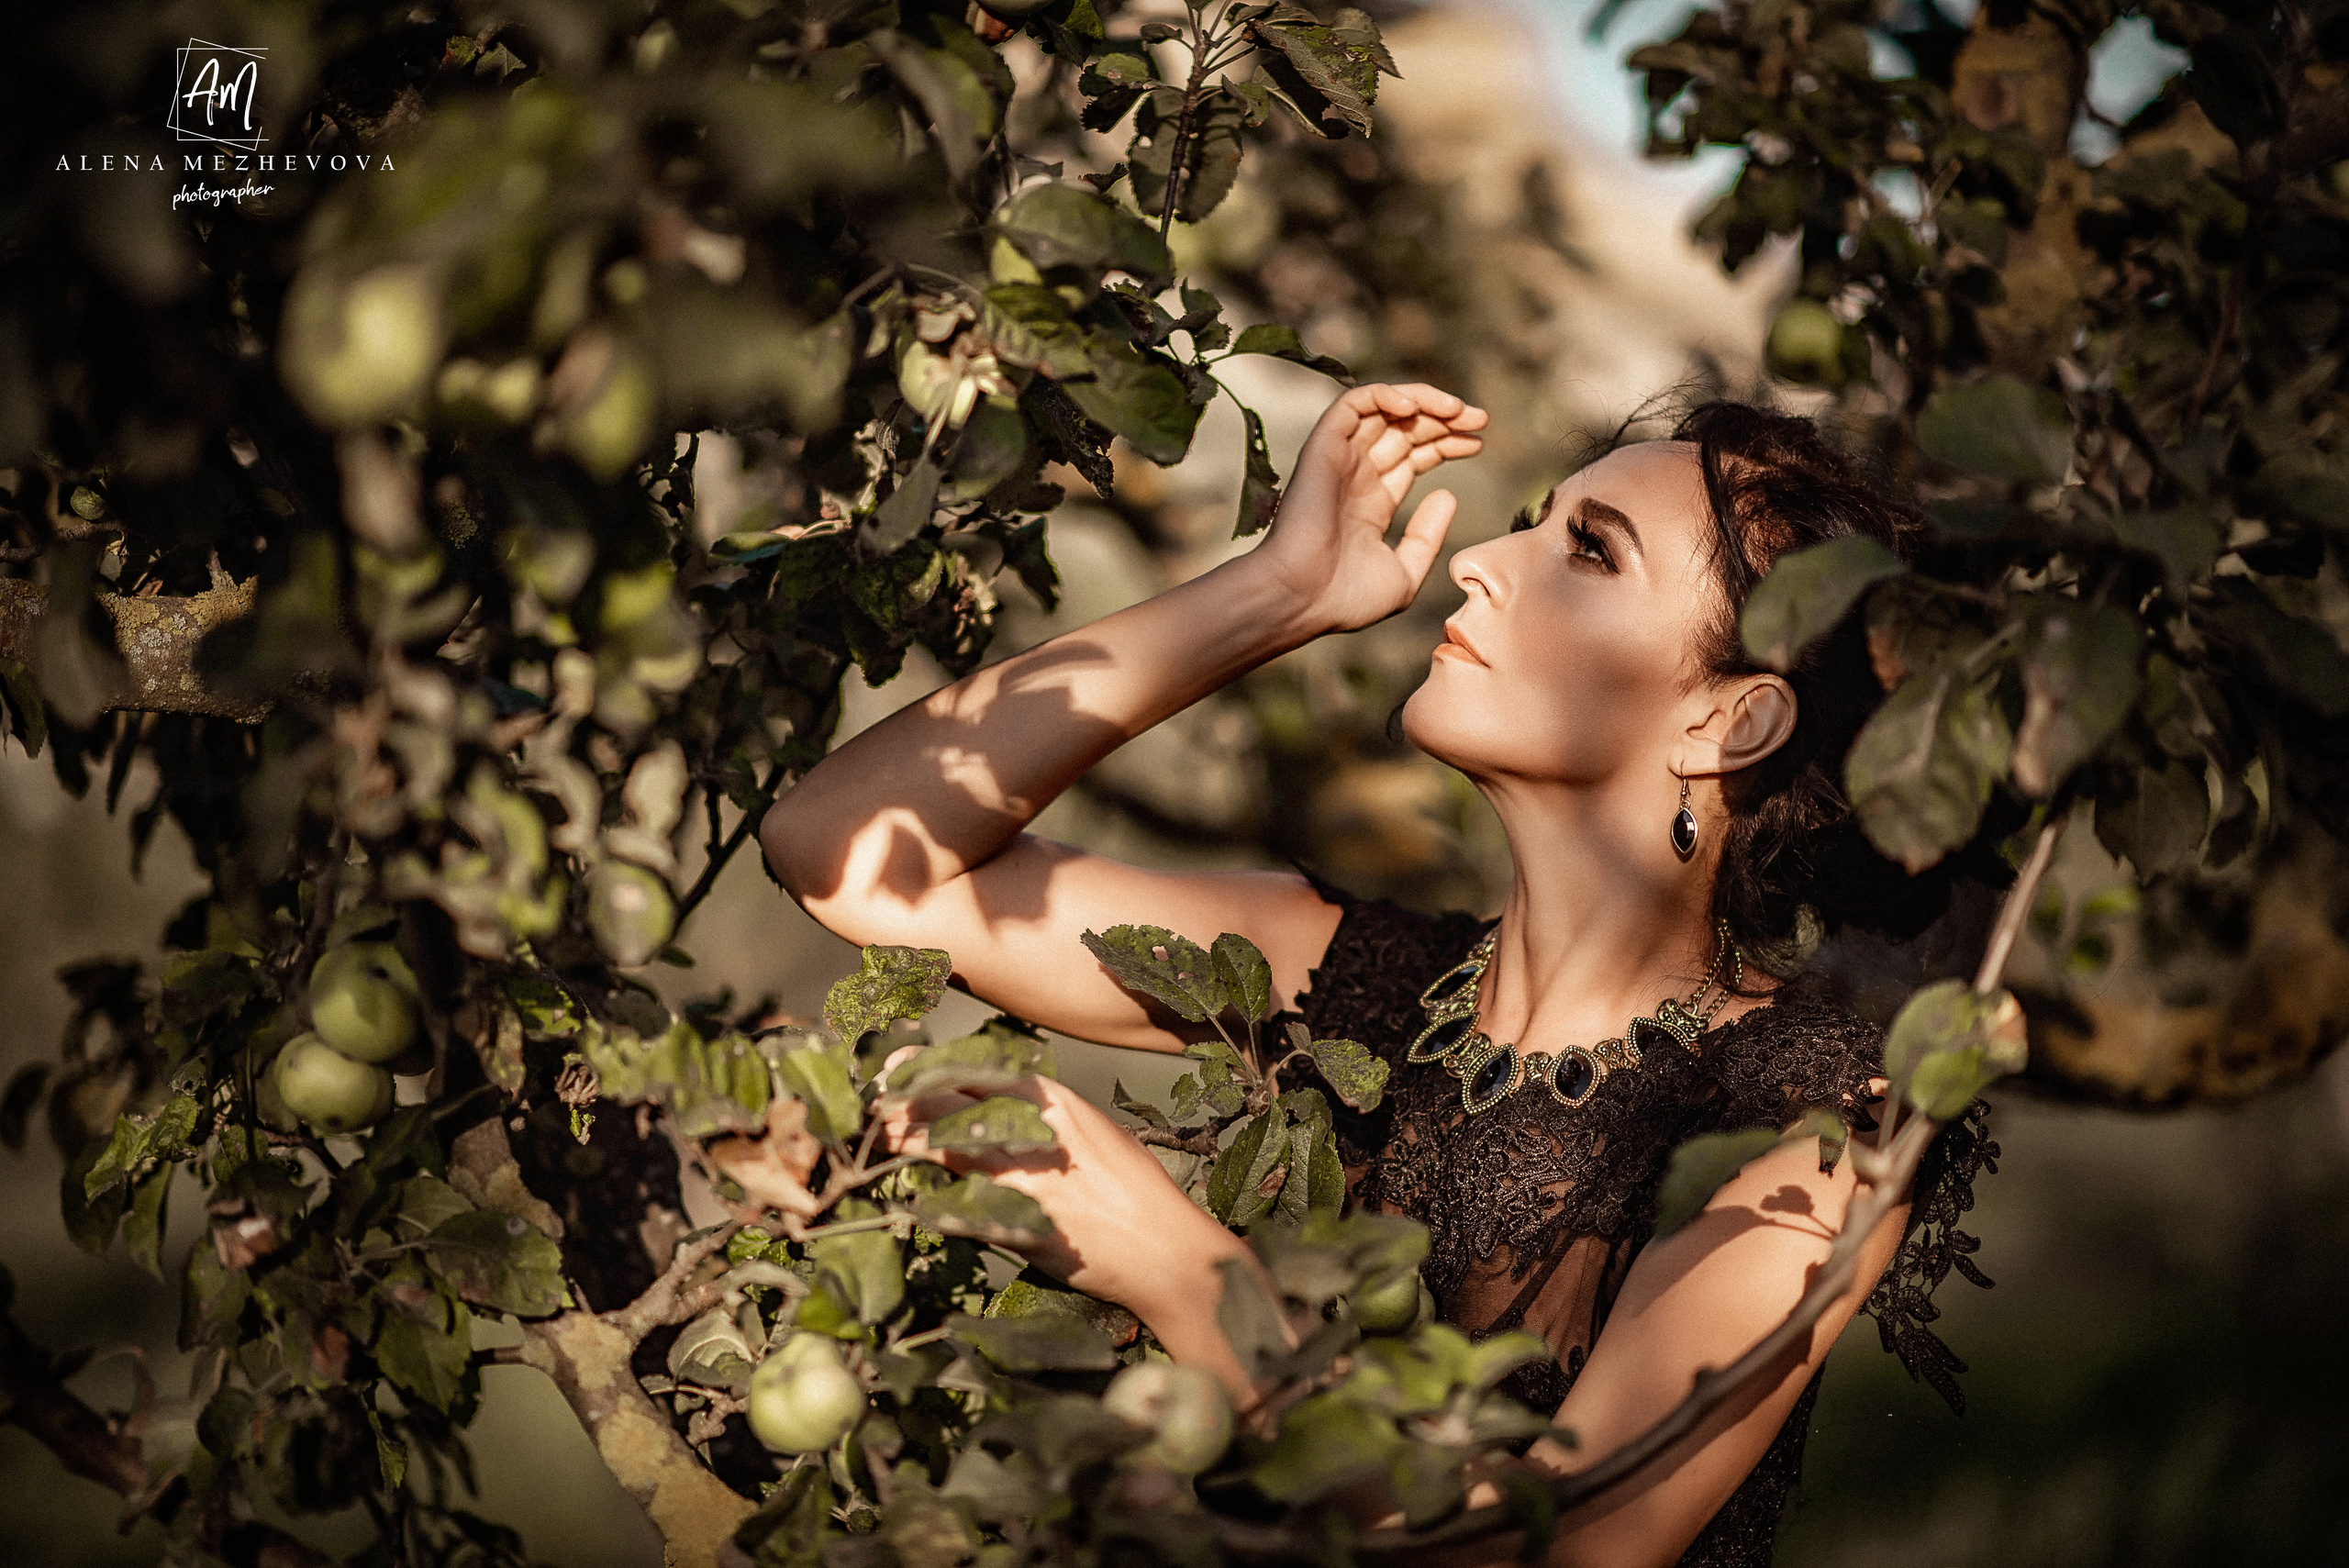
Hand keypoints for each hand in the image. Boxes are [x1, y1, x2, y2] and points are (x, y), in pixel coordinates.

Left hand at [874, 1055, 1250, 1322]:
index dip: (923, 1069)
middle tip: (872, 1106)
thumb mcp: (1092, 1132)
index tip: (894, 1071)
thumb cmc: (1134, 1190)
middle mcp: (1033, 1129)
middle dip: (901, 1102)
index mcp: (1053, 1101)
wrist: (1164, 1249)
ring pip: (943, 1145)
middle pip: (946, 1101)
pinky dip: (927, 1195)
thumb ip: (1043, 1118)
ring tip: (878, 1137)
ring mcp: (1022, 1176)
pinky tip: (905, 1194)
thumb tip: (993, 1109)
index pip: (971, 1070)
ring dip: (904, 1141)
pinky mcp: (1016, 1222)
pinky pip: (956, 1202)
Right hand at [1252, 382, 1487, 634]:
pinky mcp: (1323, 447)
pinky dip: (1384, 395)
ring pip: (1382, 409)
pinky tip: (1415, 408)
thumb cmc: (1346, 598)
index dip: (1446, 443)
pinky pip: (1353, 404)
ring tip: (1458, 410)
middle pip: (1404, 430)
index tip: (1478, 443)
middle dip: (1444, 419)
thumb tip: (1447, 494)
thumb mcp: (1404, 574)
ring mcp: (1339, 459)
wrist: (1302, 598)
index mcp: (1372, 503)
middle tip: (1481, 418)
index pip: (1413, 456)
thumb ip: (1427, 537)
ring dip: (1422, 400)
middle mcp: (1355, 476)